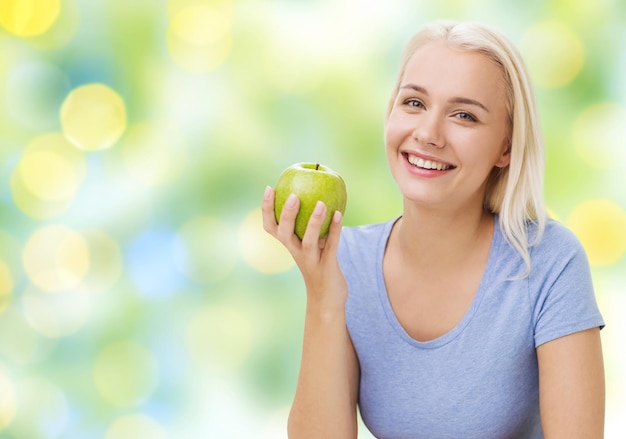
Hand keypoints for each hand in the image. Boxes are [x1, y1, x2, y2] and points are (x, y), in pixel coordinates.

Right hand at [262, 186, 347, 306]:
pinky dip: (335, 230)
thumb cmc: (318, 266)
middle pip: (284, 234)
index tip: (270, 188)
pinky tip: (339, 214)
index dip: (267, 209)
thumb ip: (311, 226)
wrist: (326, 300)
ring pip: (308, 241)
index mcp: (289, 246)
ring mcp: (311, 261)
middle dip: (286, 214)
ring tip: (322, 203)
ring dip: (314, 222)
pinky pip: (331, 246)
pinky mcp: (327, 266)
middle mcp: (296, 253)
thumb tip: (316, 194)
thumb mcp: (311, 246)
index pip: (271, 227)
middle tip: (293, 195)